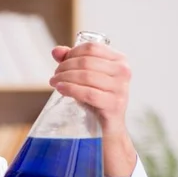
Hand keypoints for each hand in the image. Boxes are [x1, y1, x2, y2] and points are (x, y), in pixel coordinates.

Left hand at [49, 42, 137, 176]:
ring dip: (65, 78)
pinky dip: (71, 89)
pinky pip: (88, 93)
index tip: (60, 64)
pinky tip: (60, 89)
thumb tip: (56, 50)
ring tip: (54, 83)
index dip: (71, 53)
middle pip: (86, 62)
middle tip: (54, 76)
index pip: (91, 48)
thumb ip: (72, 62)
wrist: (108, 129)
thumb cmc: (96, 100)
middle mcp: (123, 71)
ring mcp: (121, 88)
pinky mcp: (114, 104)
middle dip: (65, 67)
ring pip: (86, 76)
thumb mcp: (85, 79)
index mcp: (119, 60)